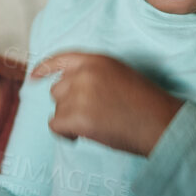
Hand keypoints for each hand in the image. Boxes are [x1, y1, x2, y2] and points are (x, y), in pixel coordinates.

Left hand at [28, 52, 182, 156]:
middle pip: (57, 90)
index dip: (44, 69)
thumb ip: (93, 76)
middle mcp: (84, 73)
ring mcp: (79, 94)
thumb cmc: (146, 105)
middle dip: (69, 105)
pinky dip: (66, 134)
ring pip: (57, 109)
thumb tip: (66, 88)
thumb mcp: (119, 76)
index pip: (61, 59)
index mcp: (97, 60)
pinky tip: (84, 136)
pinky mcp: (76, 116)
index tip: (34, 77)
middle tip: (93, 116)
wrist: (161, 124)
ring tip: (96, 125)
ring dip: (71, 120)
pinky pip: (56, 125)